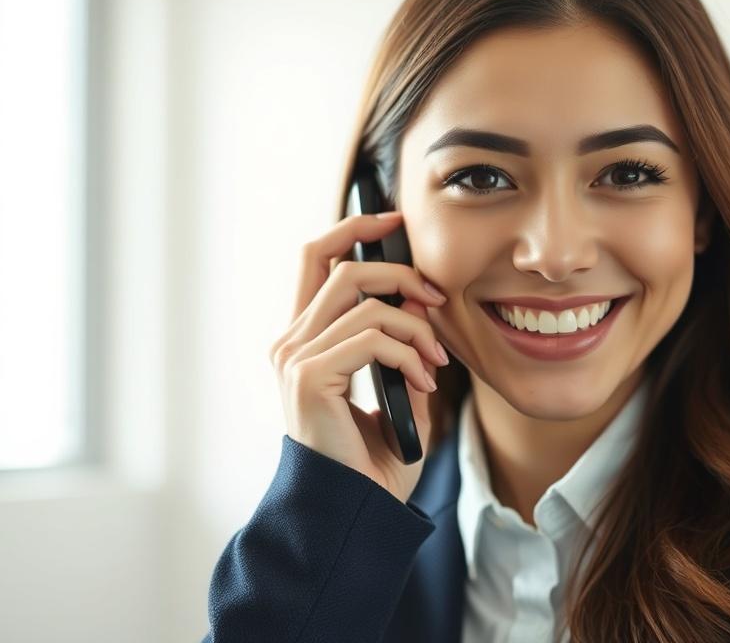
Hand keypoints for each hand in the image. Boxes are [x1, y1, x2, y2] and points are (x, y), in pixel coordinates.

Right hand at [268, 212, 448, 502]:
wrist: (356, 510)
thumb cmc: (373, 457)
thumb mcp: (397, 388)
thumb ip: (403, 341)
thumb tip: (418, 296)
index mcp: (304, 338)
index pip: (316, 257)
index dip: (352, 227)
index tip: (395, 220)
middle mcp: (290, 342)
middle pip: (340, 264)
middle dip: (398, 270)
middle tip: (436, 298)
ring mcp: (294, 358)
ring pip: (365, 300)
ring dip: (415, 327)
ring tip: (437, 361)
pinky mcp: (308, 377)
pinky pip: (372, 338)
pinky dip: (409, 353)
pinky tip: (424, 382)